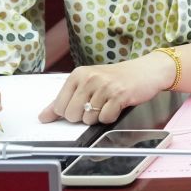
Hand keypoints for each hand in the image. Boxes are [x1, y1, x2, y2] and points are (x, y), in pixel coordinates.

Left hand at [42, 57, 172, 125]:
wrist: (147, 70)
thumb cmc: (117, 78)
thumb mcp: (88, 83)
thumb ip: (64, 100)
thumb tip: (44, 117)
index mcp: (78, 74)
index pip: (59, 107)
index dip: (70, 112)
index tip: (83, 104)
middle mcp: (90, 78)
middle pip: (72, 115)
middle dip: (84, 116)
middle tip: (98, 104)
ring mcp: (105, 86)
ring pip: (89, 119)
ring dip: (100, 116)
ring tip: (109, 102)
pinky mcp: (119, 95)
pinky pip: (105, 119)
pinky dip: (111, 117)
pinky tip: (117, 105)